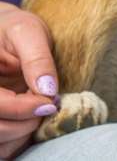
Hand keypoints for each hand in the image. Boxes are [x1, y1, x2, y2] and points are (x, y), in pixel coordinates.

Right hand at [0, 3, 58, 158]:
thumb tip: (48, 91)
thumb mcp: (29, 32)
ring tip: (40, 113)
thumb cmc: (17, 30)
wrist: (9, 33)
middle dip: (24, 123)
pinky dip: (15, 142)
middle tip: (48, 108)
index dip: (23, 108)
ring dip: (20, 135)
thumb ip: (38, 59)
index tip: (50, 102)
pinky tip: (30, 122)